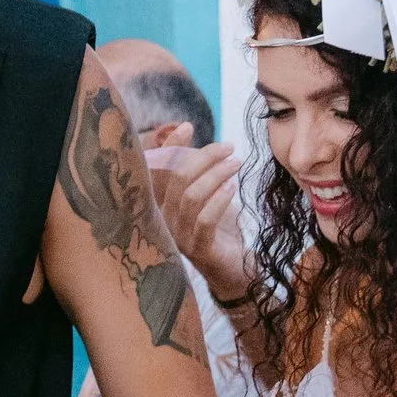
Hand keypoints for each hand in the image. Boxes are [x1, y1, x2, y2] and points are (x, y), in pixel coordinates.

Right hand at [146, 141, 252, 302]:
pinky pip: (205, 220)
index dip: (169, 147)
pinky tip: (232, 187)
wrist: (232, 271)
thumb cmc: (219, 231)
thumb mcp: (206, 199)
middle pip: (177, 180)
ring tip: (236, 163)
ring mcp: (179, 237)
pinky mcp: (198, 250)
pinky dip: (219, 200)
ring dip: (216, 175)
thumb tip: (200, 142)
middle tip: (228, 147)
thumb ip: (199, 177)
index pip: (159, 171)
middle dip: (204, 158)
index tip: (187, 126)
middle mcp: (164, 220)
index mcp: (162, 205)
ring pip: (192, 197)